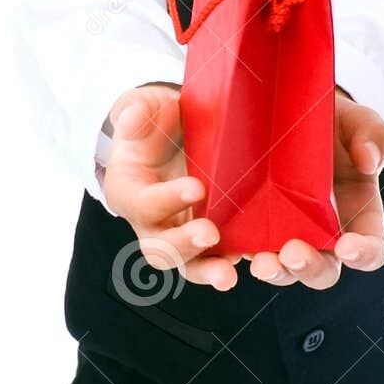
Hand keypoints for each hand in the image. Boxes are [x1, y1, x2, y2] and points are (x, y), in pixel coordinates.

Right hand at [101, 83, 242, 290]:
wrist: (173, 136)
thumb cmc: (156, 123)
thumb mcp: (144, 108)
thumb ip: (137, 112)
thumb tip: (132, 116)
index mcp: (129, 192)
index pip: (143, 204)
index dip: (167, 200)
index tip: (196, 188)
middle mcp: (150, 223)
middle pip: (160, 247)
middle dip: (184, 244)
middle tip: (210, 234)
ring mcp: (179, 235)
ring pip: (188, 264)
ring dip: (207, 271)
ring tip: (228, 275)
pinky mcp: (206, 239)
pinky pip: (216, 259)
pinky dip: (231, 262)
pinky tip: (254, 260)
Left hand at [246, 86, 383, 290]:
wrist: (289, 110)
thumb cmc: (333, 125)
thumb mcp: (360, 122)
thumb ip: (375, 136)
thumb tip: (368, 160)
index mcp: (357, 216)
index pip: (369, 249)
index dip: (364, 254)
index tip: (349, 246)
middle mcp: (320, 234)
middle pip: (322, 271)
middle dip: (309, 268)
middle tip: (293, 253)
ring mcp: (282, 233)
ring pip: (281, 269)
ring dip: (273, 271)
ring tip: (261, 261)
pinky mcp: (248, 225)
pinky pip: (241, 248)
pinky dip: (233, 255)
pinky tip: (224, 246)